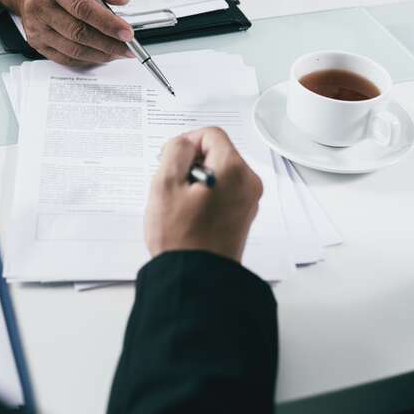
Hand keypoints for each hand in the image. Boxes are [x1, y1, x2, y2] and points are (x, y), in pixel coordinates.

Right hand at [0, 0, 133, 66]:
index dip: (107, 23)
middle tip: (128, 46)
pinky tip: (102, 54)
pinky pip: (66, 57)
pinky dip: (88, 59)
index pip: (82, 7)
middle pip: (78, 32)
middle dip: (108, 43)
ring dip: (101, 53)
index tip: (127, 32)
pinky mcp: (36, 43)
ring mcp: (35, 27)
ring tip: (119, 51)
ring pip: (73, 49)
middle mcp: (38, 6)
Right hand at [144, 127, 262, 262]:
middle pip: (217, 153)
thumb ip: (175, 150)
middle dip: (192, 164)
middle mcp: (248, 183)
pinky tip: (189, 216)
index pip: (211, 134)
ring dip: (197, 181)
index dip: (186, 143)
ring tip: (181, 206)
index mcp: (234, 170)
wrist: (195, 279)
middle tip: (174, 189)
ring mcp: (248, 202)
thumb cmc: (181, 238)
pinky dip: (205, 196)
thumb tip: (185, 144)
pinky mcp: (242, 216)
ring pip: (219, 173)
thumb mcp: (165, 184)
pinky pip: (223, 192)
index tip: (171, 162)